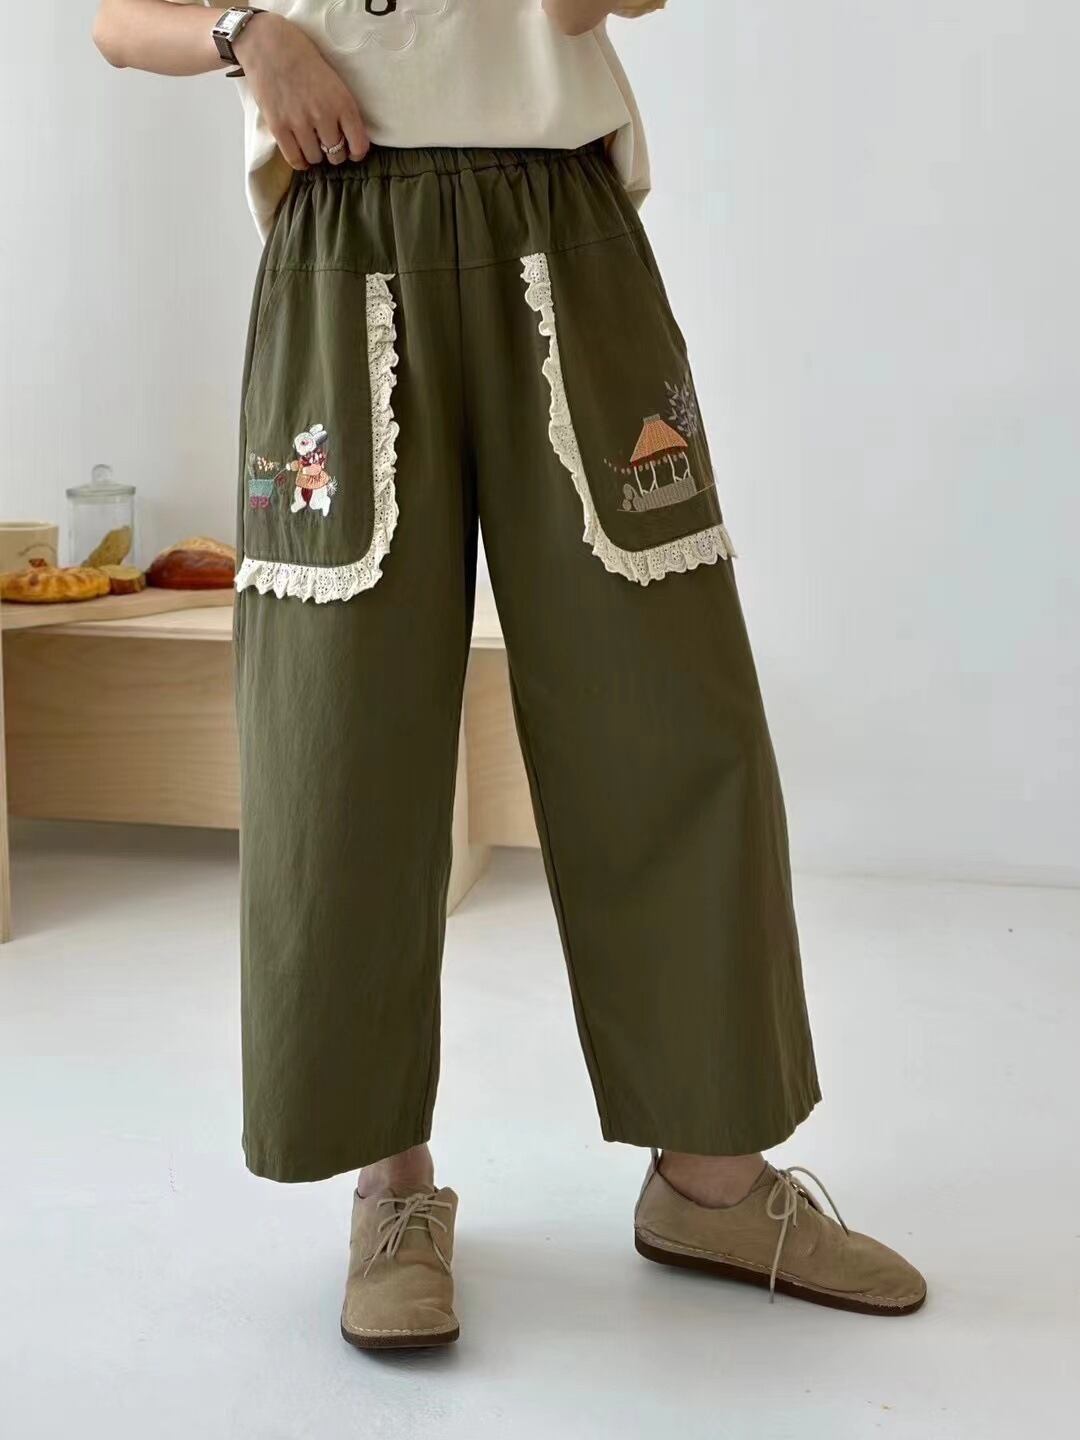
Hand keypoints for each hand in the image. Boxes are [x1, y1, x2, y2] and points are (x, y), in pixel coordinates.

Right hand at [233, 13, 369, 170]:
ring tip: (312, 144)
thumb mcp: (333, 79)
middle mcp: (323, 115)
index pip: (359, 144)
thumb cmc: (302, 57)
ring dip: (316, 155)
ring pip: (316, 158)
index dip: (356, 152)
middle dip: (335, 153)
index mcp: (342, 102)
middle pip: (336, 155)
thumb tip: (347, 137)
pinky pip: (295, 159)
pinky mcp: (279, 127)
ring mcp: (300, 123)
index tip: (352, 151)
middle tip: (328, 145)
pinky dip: (301, 162)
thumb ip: (341, 107)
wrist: (267, 44)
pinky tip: (302, 156)